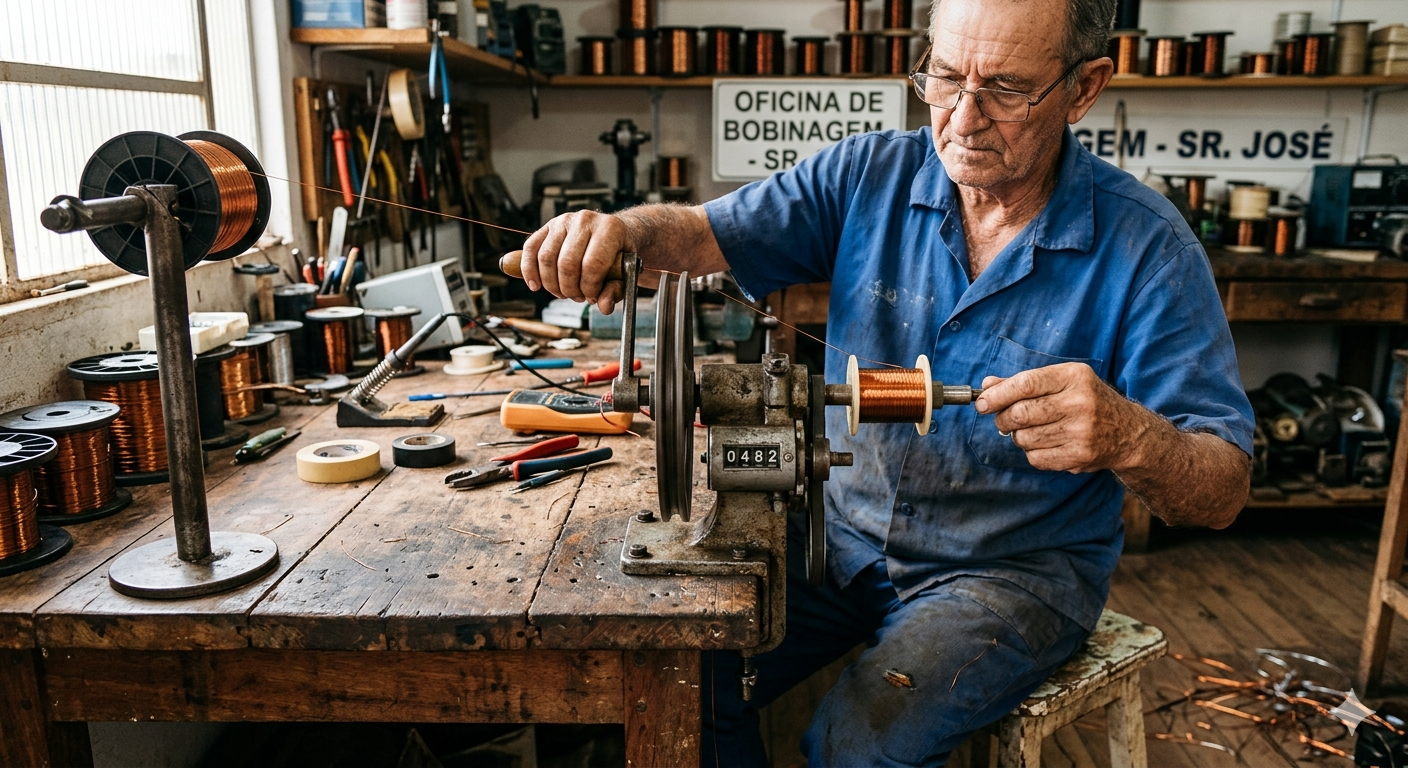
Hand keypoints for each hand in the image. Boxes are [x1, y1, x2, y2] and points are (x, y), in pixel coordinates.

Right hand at [519, 210, 627, 314]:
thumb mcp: (625, 274)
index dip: (589, 287)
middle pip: (566, 263)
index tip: (592, 297)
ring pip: (546, 258)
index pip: (592, 264)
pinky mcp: (549, 226)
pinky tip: (535, 285)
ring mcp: (564, 221)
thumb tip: (604, 306)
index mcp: (610, 229)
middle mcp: (585, 220)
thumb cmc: (618, 255)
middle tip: (578, 297)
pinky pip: (531, 248)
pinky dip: (529, 269)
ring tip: (563, 292)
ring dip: (551, 284)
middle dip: (569, 288)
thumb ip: (616, 291)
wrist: (614, 234)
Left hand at [974, 363, 1154, 473]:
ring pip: (1024, 438)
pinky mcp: (1079, 456)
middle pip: (1021, 413)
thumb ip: (1024, 382)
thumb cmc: (1087, 401)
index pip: (1026, 384)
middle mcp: (1080, 403)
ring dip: (1018, 436)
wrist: (1128, 433)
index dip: (998, 395)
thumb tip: (987, 385)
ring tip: (1032, 430)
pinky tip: (1047, 443)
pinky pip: (1036, 457)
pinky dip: (1032, 452)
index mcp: (1074, 377)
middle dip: (1003, 418)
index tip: (981, 402)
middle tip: (1003, 419)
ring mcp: (1081, 432)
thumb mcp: (1062, 382)